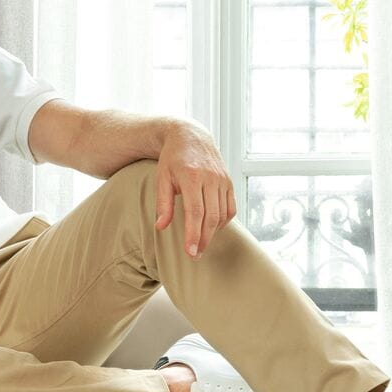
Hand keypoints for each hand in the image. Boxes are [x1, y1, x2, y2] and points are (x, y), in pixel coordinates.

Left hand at [154, 121, 235, 256]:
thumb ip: (163, 204)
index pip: (195, 212)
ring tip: (201, 244)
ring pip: (222, 214)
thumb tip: (161, 227)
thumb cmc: (173, 159)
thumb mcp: (162, 178)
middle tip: (195, 255)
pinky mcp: (229, 182)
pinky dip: (223, 221)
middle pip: (211, 217)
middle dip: (204, 239)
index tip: (190, 252)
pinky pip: (231, 208)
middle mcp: (210, 178)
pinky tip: (213, 228)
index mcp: (191, 177)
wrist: (191, 136)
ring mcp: (222, 180)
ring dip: (213, 233)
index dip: (193, 234)